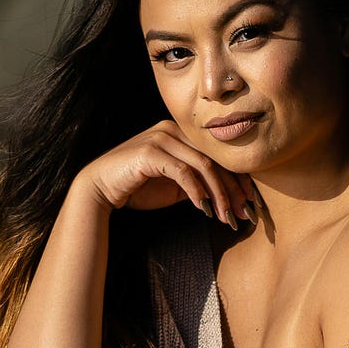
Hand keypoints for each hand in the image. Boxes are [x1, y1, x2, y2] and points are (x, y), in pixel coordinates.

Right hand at [73, 121, 252, 229]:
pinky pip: (184, 172)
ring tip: (226, 217)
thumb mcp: (174, 185)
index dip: (237, 180)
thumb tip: (225, 194)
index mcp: (180, 134)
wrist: (99, 188)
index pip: (217, 155)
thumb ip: (196, 182)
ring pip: (204, 166)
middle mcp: (173, 130)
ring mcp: (161, 138)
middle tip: (243, 214)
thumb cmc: (136, 187)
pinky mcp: (151, 152)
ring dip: (219, 195)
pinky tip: (204, 210)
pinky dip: (197, 192)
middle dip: (233, 190)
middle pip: (215, 159)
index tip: (249, 204)